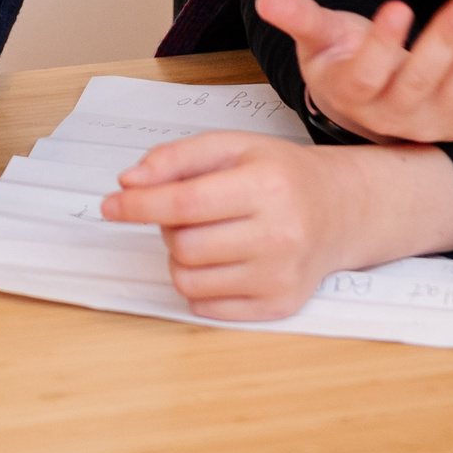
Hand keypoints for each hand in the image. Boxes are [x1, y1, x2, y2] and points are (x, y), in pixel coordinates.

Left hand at [102, 135, 452, 318]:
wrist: (342, 210)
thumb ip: (176, 158)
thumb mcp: (231, 146)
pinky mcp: (280, 305)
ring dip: (181, 256)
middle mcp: (279, 234)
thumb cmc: (280, 175)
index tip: (110, 205)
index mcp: (266, 185)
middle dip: (168, 227)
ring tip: (206, 235)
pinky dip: (198, 284)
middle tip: (188, 213)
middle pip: (183, 243)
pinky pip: (207, 305)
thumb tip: (129, 182)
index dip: (138, 205)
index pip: (183, 202)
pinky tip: (221, 261)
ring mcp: (281, 276)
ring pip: (189, 278)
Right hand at [252, 0, 452, 144]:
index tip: (395, 7)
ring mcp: (431, 123)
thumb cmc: (342, 62)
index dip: (382, 44)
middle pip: (422, 81)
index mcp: (353, 93)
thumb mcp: (319, 39)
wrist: (365, 106)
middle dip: (446, 43)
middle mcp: (394, 116)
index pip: (368, 73)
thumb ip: (301, 17)